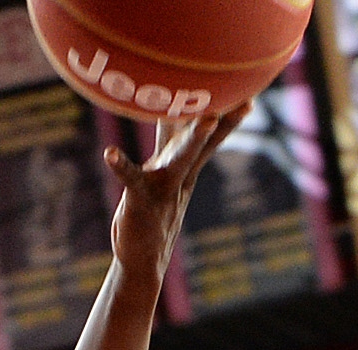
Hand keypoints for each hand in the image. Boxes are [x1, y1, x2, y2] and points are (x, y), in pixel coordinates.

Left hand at [101, 109, 239, 275]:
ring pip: (183, 159)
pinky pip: (131, 179)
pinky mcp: (141, 200)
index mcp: (186, 165)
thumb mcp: (167, 169)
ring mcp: (164, 187)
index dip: (225, 109)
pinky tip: (110, 153)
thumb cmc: (151, 205)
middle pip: (206, 142)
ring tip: (207, 119)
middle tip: (245, 97)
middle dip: (224, 119)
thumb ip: (171, 140)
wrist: (143, 258)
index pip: (209, 132)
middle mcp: (181, 174)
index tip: (247, 84)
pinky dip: (121, 165)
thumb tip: (172, 108)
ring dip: (196, 139)